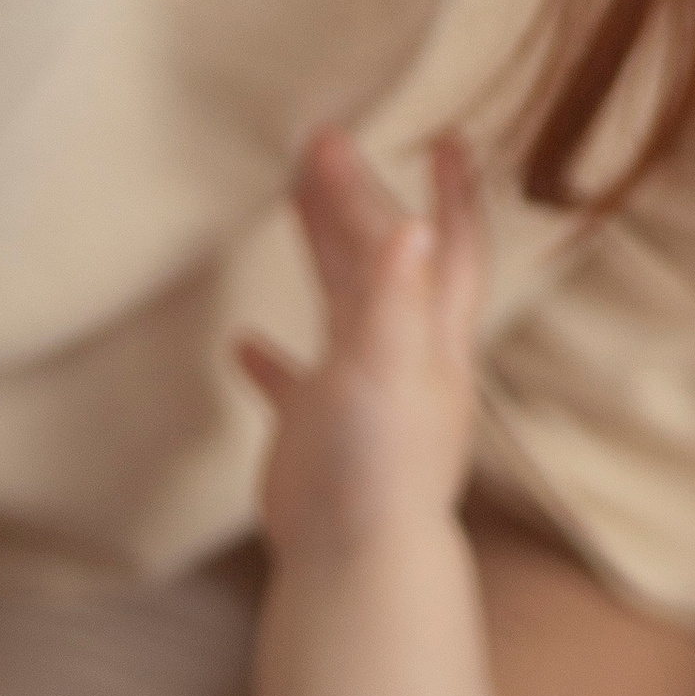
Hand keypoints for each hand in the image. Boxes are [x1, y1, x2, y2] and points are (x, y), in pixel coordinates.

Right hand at [236, 134, 482, 559]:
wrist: (354, 560)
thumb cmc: (377, 465)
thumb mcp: (387, 368)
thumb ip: (396, 298)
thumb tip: (415, 223)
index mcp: (433, 338)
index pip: (448, 246)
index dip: (451, 190)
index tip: (448, 135)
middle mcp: (405, 358)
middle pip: (383, 261)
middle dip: (359, 199)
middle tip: (326, 144)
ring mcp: (360, 395)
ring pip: (342, 308)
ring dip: (322, 252)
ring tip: (295, 199)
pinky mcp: (318, 435)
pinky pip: (293, 386)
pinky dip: (272, 361)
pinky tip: (244, 343)